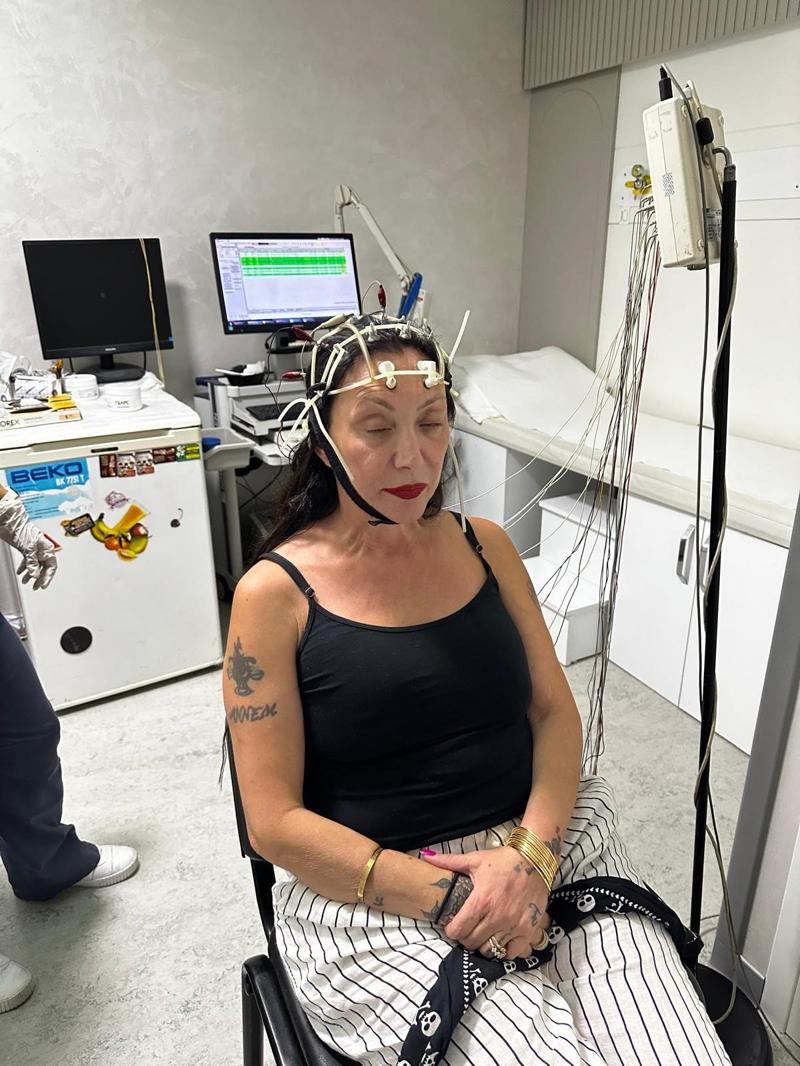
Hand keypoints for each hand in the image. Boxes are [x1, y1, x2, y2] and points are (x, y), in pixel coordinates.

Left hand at [0, 489, 56, 589]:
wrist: (11, 521)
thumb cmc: (22, 529)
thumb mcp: (28, 549)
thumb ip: (32, 563)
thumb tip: (35, 574)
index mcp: (47, 548)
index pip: (51, 566)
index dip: (48, 577)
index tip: (43, 585)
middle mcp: (42, 549)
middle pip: (44, 567)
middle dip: (39, 577)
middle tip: (36, 586)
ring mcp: (34, 548)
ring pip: (35, 564)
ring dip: (31, 574)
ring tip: (26, 581)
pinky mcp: (27, 548)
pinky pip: (28, 560)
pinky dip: (25, 567)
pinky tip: (21, 572)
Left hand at [423, 845, 550, 959]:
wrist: (534, 859)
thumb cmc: (502, 861)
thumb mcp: (474, 860)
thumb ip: (448, 862)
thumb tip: (425, 856)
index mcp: (481, 901)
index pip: (458, 931)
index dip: (451, 930)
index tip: (453, 925)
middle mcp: (497, 917)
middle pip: (472, 943)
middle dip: (466, 938)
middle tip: (468, 929)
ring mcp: (513, 926)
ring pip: (490, 950)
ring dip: (484, 945)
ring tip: (483, 934)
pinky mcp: (528, 931)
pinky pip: (511, 953)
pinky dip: (504, 951)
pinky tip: (500, 939)